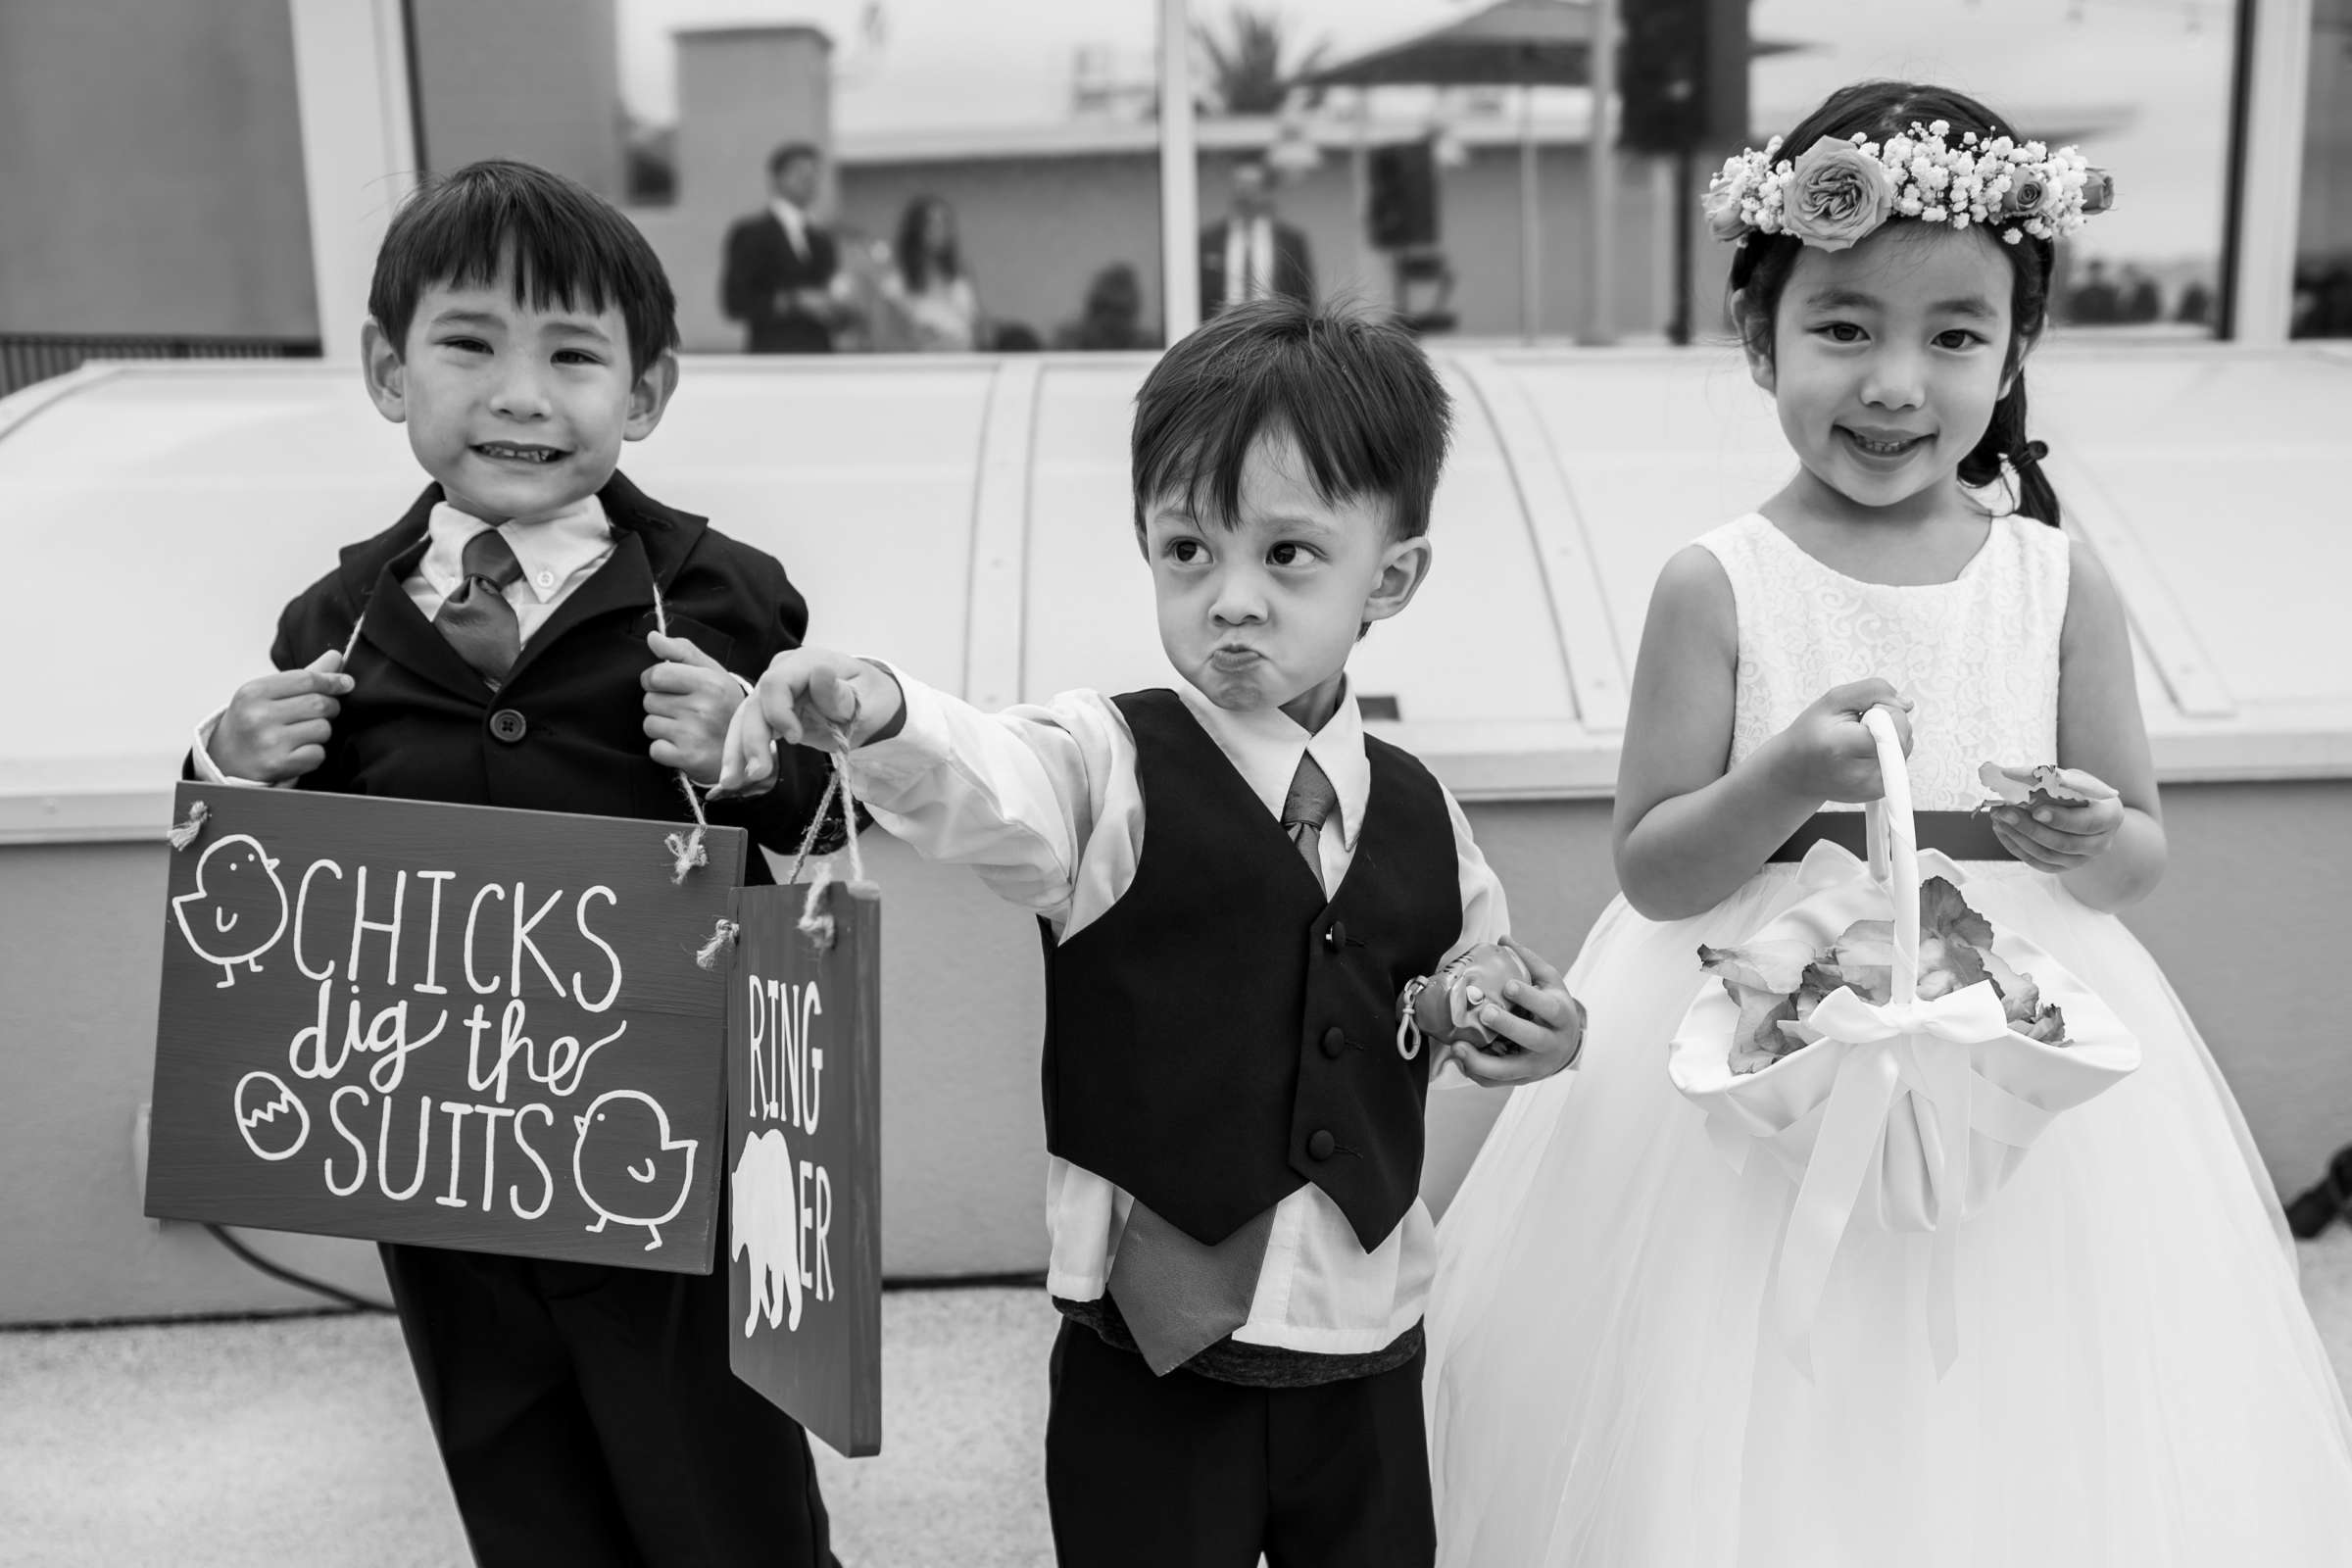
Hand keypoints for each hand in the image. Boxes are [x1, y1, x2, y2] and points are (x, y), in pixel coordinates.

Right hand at [210, 650, 350, 782]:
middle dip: (330, 707)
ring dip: (321, 732)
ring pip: (323, 729)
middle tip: (322, 712)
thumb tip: (336, 656)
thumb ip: (302, 677)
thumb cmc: (250, 723)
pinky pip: (318, 753)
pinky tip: (297, 752)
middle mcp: (258, 716)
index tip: (346, 682)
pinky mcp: (278, 764)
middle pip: (319, 703)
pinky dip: (314, 753)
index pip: (306, 679)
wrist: (225, 761)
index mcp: (254, 692)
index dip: (332, 680)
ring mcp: (268, 742)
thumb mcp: (267, 694)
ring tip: (302, 734)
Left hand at [641, 632, 740, 785]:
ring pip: (650, 725)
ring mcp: (696, 735)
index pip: (655, 675)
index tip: (668, 686)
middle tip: (685, 711)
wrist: (747, 750)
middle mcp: (704, 708)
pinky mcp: (689, 758)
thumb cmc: (724, 706)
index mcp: (709, 683)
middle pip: (649, 700)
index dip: (655, 680)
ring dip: (662, 728)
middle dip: (661, 705)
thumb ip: (681, 651)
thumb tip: (652, 637)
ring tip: (686, 729)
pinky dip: (665, 750)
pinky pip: (655, 749)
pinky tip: (684, 746)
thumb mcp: (712, 673)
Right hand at [715, 648, 904, 797]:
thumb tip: (819, 674)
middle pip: (755, 704)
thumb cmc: (871, 697)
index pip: (776, 683)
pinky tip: (733, 777)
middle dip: (752, 739)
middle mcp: (782, 673)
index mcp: (806, 663)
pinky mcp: (770, 713)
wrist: (870, 703)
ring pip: (745, 719)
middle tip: (757, 773)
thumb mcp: (867, 697)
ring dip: (737, 751)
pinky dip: (740, 753)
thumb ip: (840, 693)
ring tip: (732, 782)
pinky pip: (750, 731)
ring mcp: (773, 693)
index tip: (794, 739)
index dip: (778, 712)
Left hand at [1448, 937, 1587, 1087]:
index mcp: (1560, 1015)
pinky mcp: (1522, 1079)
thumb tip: (1503, 938)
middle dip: (1508, 1027)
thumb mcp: (1550, 982)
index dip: (1529, 998)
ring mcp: (1536, 1066)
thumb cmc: (1553, 1007)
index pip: (1548, 1007)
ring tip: (1458, 1046)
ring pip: (1510, 1070)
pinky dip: (1476, 1073)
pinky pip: (1496, 1082)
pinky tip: (1460, 1058)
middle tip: (1485, 1013)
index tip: (1510, 986)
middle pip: (1532, 1039)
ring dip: (1481, 1062)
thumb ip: (1528, 961)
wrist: (1567, 1045)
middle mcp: (1551, 1044)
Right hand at [1768, 679, 1913, 804]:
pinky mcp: (1878, 792)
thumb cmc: (1812, 732)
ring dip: (1887, 738)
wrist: (1795, 771)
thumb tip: (1907, 704)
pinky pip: (1898, 761)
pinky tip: (1861, 754)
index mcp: (1845, 748)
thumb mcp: (1833, 700)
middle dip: (1887, 723)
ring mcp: (1871, 787)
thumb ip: (1873, 691)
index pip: (1896, 724)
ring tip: (1857, 742)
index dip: (1883, 710)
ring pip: (1904, 748)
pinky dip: (1885, 752)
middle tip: (1857, 728)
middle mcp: (1861, 773)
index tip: (1860, 715)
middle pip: (1904, 735)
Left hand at [1988, 771, 2125, 873]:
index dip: (2060, 819)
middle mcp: (2101, 843)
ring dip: (2018, 837)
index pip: (2087, 823)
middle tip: (2004, 812)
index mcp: (2110, 817)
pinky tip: (2002, 831)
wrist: (2087, 812)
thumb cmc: (2080, 791)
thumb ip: (2055, 781)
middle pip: (2063, 843)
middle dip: (2030, 828)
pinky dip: (2016, 847)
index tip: (2035, 811)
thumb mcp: (2075, 780)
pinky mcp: (2063, 866)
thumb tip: (2020, 777)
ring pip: (2047, 855)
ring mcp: (2082, 859)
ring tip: (1998, 818)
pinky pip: (2037, 862)